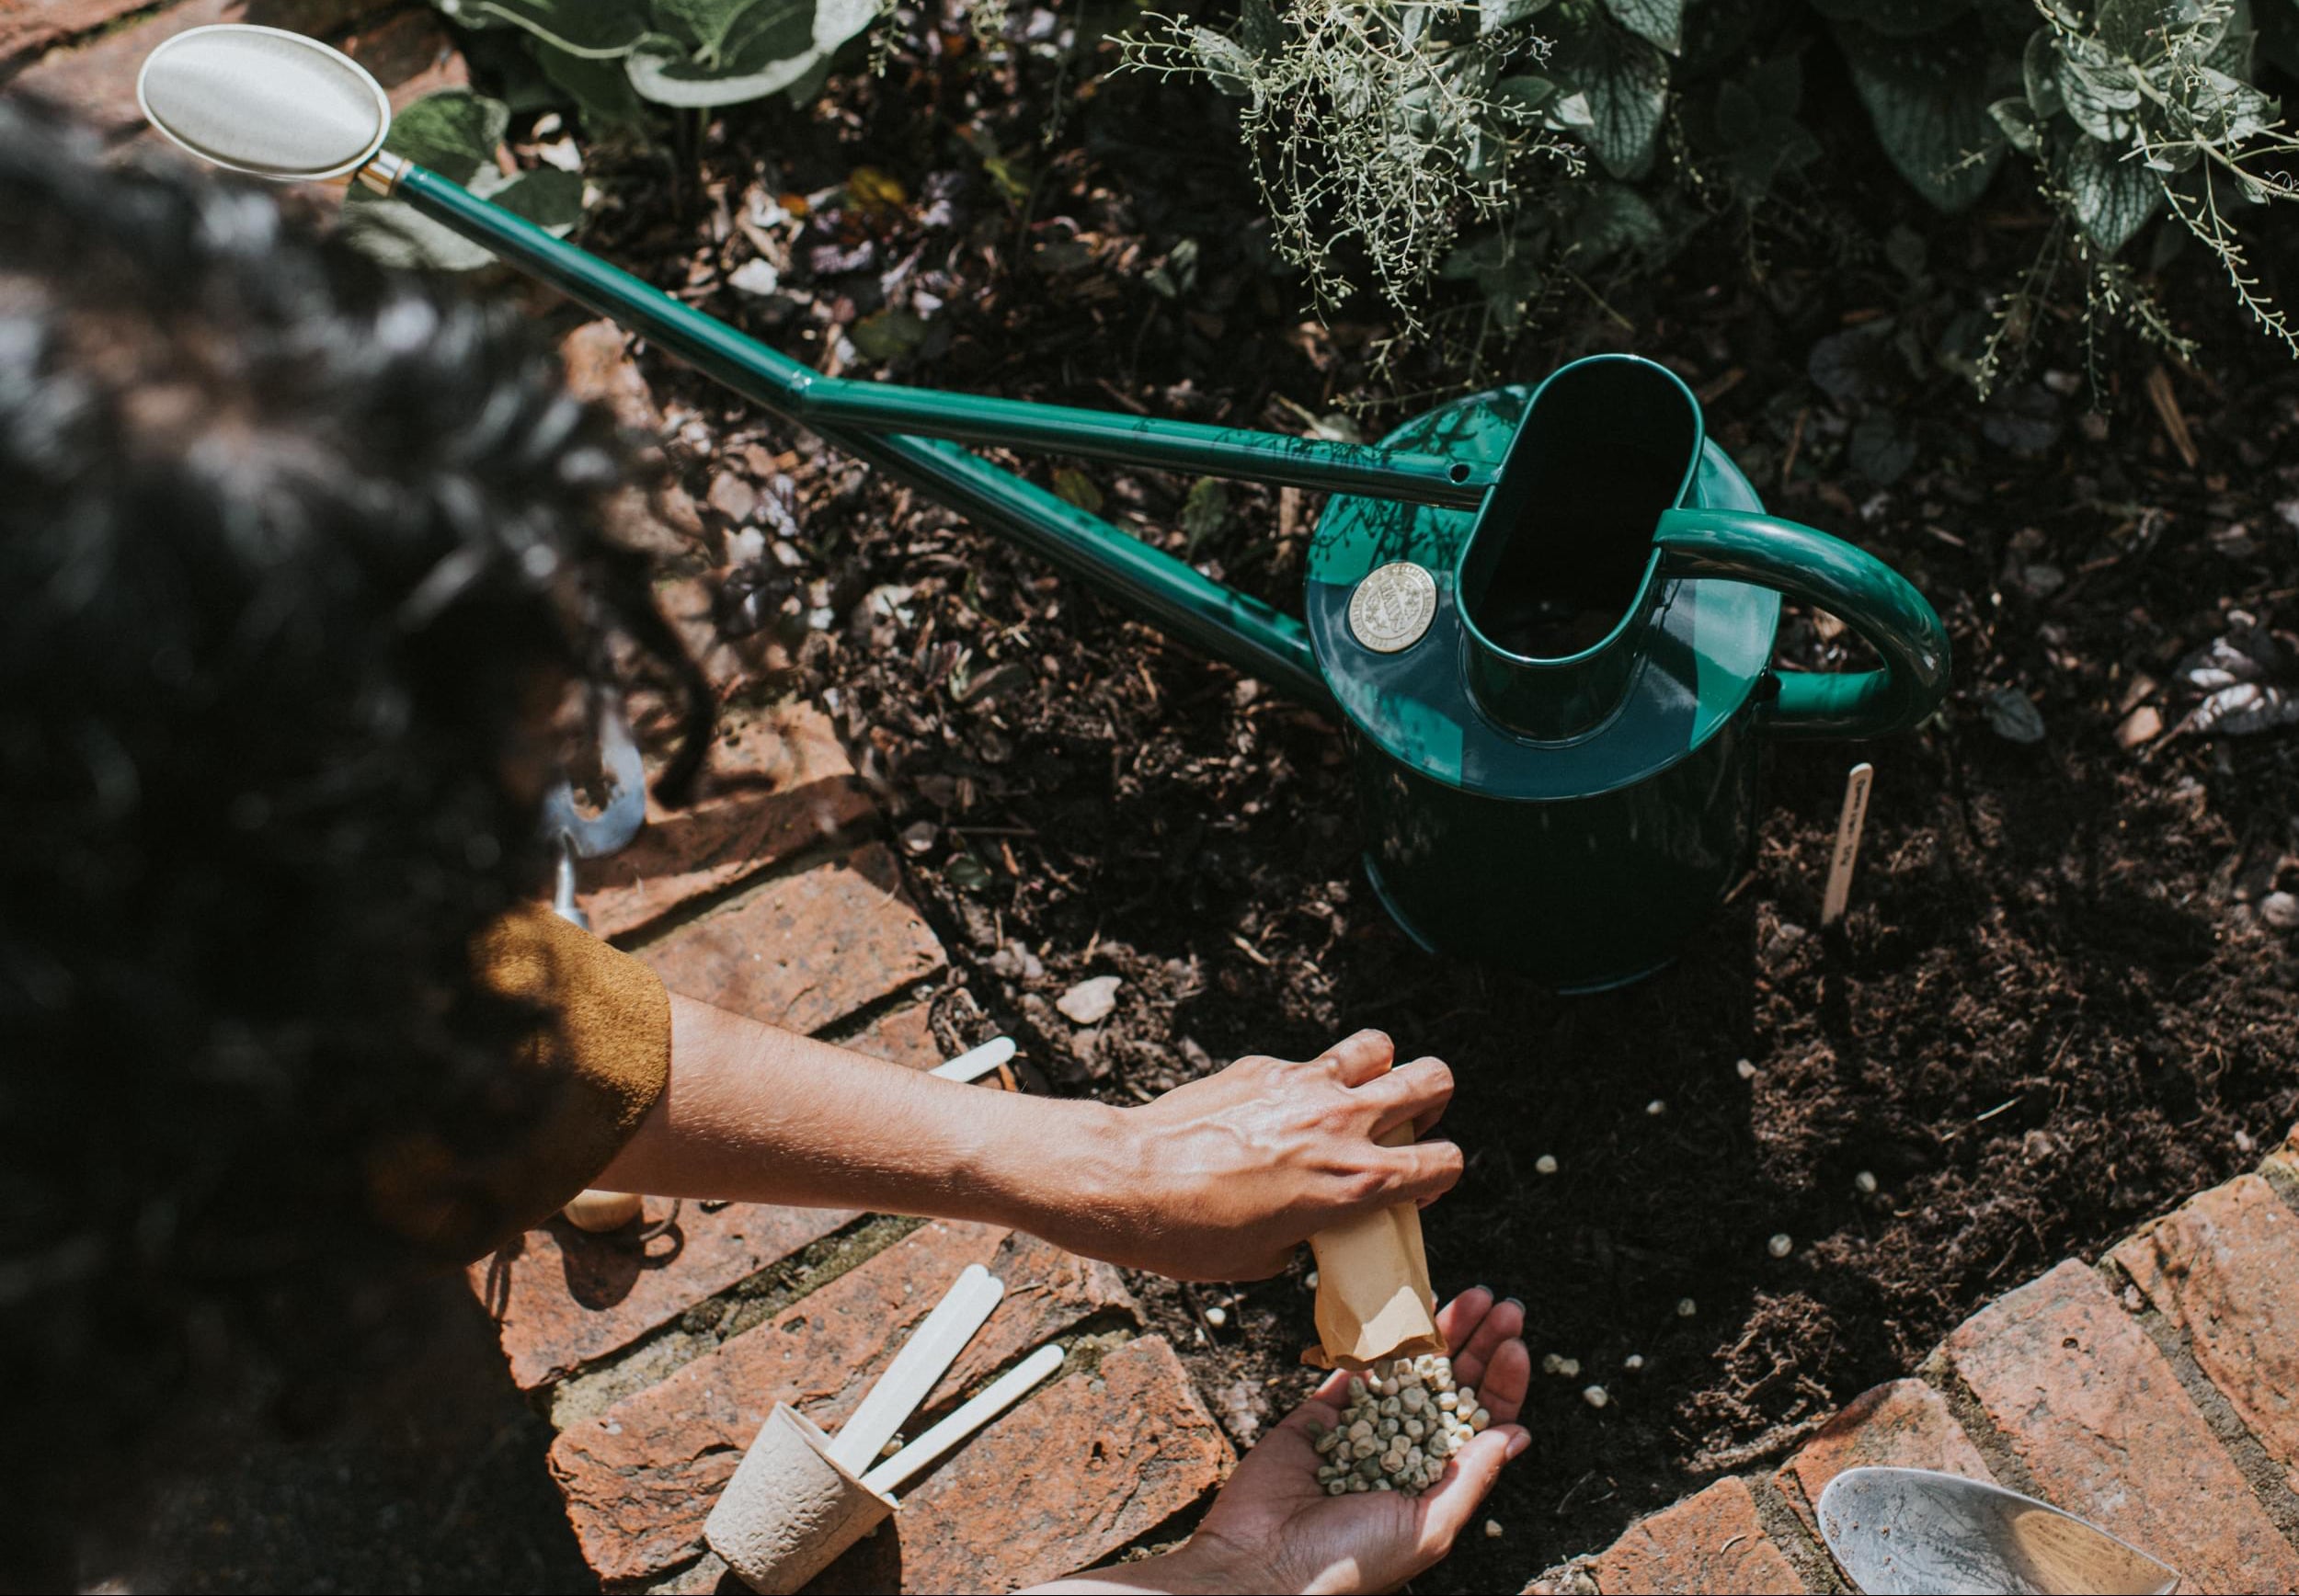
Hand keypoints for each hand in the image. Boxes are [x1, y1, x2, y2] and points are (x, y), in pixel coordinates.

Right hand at [1027, 1289, 1531, 1593]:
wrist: (1263, 1563)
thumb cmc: (1352, 1562)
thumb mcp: (1428, 1528)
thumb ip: (1470, 1478)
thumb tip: (1516, 1434)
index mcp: (1436, 1483)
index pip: (1480, 1423)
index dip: (1501, 1384)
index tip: (1516, 1346)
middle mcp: (1405, 1452)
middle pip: (1452, 1387)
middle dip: (1478, 1345)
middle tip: (1503, 1307)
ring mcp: (1363, 1429)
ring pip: (1410, 1370)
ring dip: (1439, 1333)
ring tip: (1470, 1296)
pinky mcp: (1320, 1414)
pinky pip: (1353, 1369)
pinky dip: (1379, 1340)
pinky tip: (1405, 1312)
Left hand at [1095, 1030, 1460, 1280]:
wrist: (1131, 1181)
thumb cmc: (1193, 1235)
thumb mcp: (1268, 1258)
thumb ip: (1314, 1228)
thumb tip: (1312, 1220)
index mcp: (1357, 1182)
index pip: (1446, 1160)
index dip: (1438, 1174)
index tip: (1414, 1184)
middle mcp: (1343, 1124)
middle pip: (1434, 1078)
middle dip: (1428, 1101)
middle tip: (1398, 1124)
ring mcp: (1304, 1086)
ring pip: (1379, 1046)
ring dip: (1378, 1069)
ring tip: (1352, 1097)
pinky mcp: (1263, 1067)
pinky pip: (1306, 1063)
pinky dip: (1303, 1083)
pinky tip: (1269, 1112)